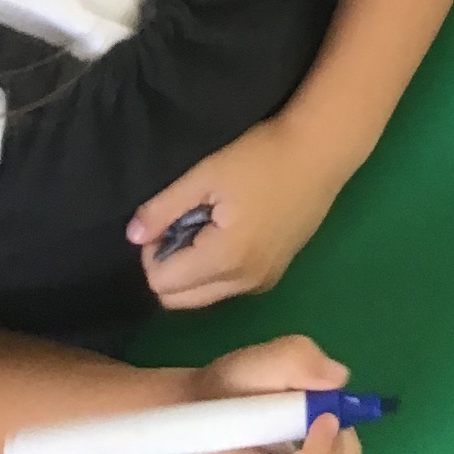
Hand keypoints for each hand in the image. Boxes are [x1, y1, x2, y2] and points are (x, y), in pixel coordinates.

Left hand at [128, 120, 342, 310]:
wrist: (320, 152)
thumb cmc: (261, 157)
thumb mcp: (206, 174)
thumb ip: (163, 208)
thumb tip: (132, 237)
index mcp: (224, 260)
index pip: (161, 284)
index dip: (153, 251)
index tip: (169, 218)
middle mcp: (243, 283)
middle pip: (178, 301)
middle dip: (169, 268)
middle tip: (184, 224)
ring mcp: (261, 283)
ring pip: (203, 297)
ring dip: (192, 271)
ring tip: (209, 226)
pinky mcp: (274, 275)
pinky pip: (227, 288)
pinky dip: (216, 270)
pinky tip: (232, 231)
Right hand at [187, 336, 360, 453]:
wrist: (203, 428)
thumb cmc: (222, 399)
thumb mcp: (249, 365)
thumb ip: (293, 361)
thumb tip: (338, 378)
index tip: (326, 416)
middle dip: (336, 443)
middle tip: (325, 408)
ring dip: (339, 448)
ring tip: (315, 422)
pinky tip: (314, 442)